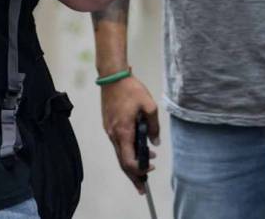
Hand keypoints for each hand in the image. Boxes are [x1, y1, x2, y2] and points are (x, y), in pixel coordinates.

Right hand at [100, 74, 159, 192]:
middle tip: (142, 188)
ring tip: (145, 168)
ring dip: (131, 163)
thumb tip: (155, 142)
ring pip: (120, 153)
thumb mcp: (149, 106)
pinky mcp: (109, 125)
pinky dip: (127, 151)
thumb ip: (153, 126)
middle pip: (122, 162)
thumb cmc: (131, 89)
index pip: (128, 160)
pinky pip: (118, 144)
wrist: (113, 77)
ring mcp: (109, 130)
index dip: (139, 169)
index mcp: (123, 131)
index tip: (150, 169)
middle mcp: (114, 134)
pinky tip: (138, 149)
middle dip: (133, 176)